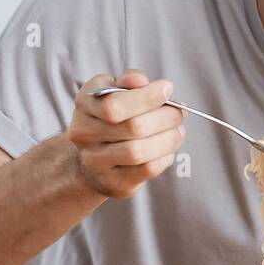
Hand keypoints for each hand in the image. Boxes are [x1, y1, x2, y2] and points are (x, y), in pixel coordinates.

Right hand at [69, 70, 185, 198]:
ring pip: (140, 152)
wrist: (93, 159)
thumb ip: (128, 81)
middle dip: (166, 117)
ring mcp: (96, 163)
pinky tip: (168, 148)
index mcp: (84, 105)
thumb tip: (140, 80)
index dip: (147, 97)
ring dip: (169, 138)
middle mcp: (84, 135)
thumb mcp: (115, 90)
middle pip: (133, 128)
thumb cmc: (111, 117)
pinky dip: (165, 156)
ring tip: (178, 130)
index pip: (115, 105)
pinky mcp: (114, 184)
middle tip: (179, 113)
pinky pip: (147, 169)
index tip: (168, 88)